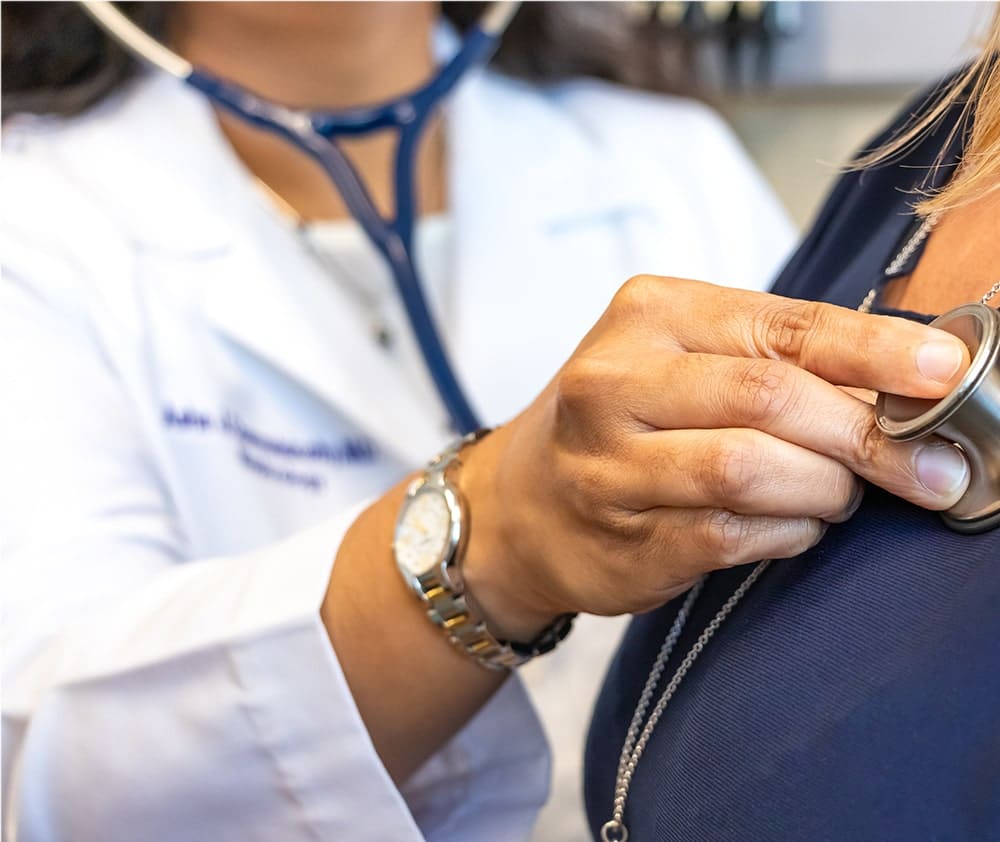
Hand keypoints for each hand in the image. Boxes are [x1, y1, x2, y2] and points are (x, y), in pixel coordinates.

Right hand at [460, 276, 970, 637]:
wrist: (523, 500)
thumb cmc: (623, 415)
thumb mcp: (684, 354)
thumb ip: (779, 359)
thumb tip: (909, 384)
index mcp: (646, 314)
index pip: (783, 327)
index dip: (877, 351)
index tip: (947, 374)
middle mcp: (615, 381)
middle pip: (768, 397)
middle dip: (866, 436)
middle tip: (924, 466)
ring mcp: (608, 464)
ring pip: (748, 470)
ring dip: (825, 488)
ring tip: (843, 493)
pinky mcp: (620, 537)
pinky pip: (731, 535)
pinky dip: (787, 532)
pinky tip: (797, 524)